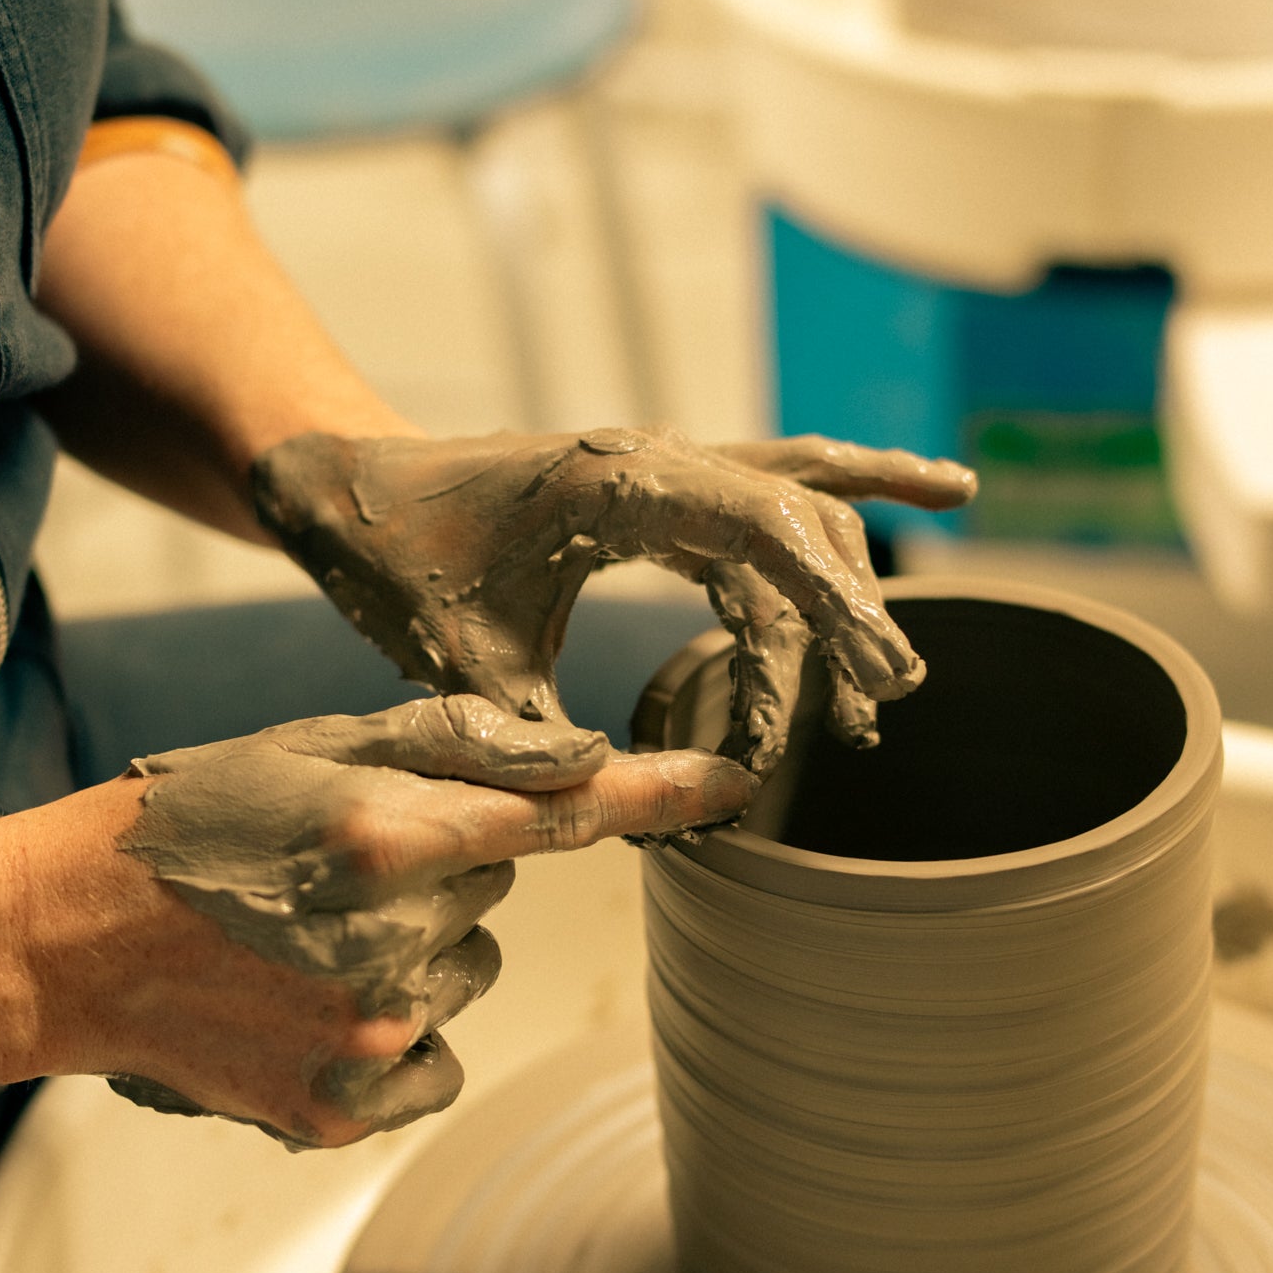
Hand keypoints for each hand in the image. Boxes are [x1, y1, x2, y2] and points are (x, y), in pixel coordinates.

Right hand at [0, 698, 750, 1148]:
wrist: (58, 945)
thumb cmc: (183, 826)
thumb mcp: (303, 751)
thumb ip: (448, 750)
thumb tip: (580, 757)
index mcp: (374, 838)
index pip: (555, 812)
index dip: (655, 792)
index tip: (731, 781)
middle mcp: (384, 944)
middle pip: (491, 891)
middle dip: (434, 870)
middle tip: (324, 867)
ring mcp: (366, 1039)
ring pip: (462, 973)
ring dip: (406, 950)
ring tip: (297, 933)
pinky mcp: (344, 1110)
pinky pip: (431, 1060)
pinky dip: (390, 1035)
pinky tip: (304, 1003)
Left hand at [253, 426, 975, 777]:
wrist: (348, 490)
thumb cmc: (394, 565)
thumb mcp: (461, 670)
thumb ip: (543, 742)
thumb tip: (628, 811)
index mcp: (616, 484)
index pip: (764, 528)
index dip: (832, 603)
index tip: (879, 674)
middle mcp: (656, 460)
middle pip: (796, 522)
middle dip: (849, 615)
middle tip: (886, 704)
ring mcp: (664, 468)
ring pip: (793, 510)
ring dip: (841, 593)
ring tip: (878, 692)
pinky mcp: (660, 491)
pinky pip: (769, 494)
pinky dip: (840, 506)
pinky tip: (925, 490)